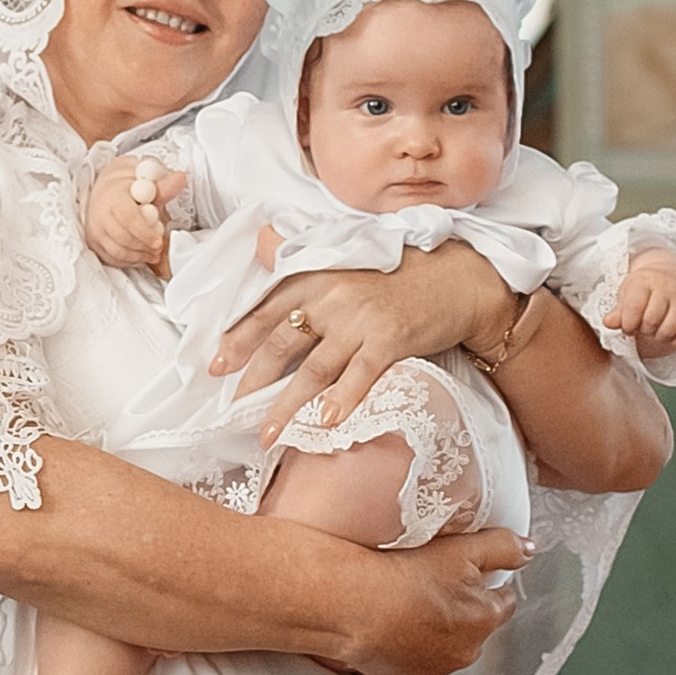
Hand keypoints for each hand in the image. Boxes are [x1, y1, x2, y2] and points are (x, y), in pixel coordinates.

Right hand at [84, 157, 182, 275]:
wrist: (108, 191)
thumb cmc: (131, 187)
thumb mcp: (148, 181)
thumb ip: (164, 185)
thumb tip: (181, 179)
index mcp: (114, 197)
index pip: (128, 218)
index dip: (144, 232)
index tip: (159, 240)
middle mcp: (100, 215)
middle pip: (122, 239)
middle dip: (144, 247)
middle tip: (160, 248)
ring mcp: (96, 231)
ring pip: (117, 252)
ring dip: (139, 256)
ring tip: (155, 253)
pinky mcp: (96, 244)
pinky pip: (113, 259)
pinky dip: (130, 261)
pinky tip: (143, 255)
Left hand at [212, 253, 514, 443]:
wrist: (461, 279)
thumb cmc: (401, 272)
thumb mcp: (346, 256)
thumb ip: (301, 256)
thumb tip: (259, 240)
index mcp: (317, 274)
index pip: (266, 309)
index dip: (238, 340)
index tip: (215, 367)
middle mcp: (333, 295)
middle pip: (281, 343)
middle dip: (252, 380)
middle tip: (231, 410)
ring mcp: (361, 318)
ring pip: (313, 368)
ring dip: (287, 405)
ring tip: (268, 434)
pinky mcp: (392, 338)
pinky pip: (359, 374)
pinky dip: (341, 400)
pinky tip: (324, 423)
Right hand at [329, 529, 526, 674]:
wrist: (354, 606)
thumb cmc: (404, 577)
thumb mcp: (462, 548)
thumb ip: (502, 547)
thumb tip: (528, 549)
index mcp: (484, 620)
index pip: (503, 603)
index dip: (490, 586)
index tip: (474, 576)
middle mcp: (463, 653)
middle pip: (471, 629)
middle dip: (458, 613)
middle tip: (432, 587)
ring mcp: (430, 671)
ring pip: (438, 651)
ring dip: (429, 635)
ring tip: (404, 607)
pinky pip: (403, 666)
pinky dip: (398, 653)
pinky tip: (383, 631)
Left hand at [613, 248, 675, 358]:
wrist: (672, 277)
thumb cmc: (643, 290)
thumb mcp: (627, 295)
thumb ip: (618, 312)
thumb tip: (608, 323)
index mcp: (644, 281)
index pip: (634, 308)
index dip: (628, 324)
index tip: (627, 326)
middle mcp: (666, 288)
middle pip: (652, 321)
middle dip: (643, 330)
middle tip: (642, 327)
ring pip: (669, 330)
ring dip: (658, 337)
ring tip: (654, 330)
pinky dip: (675, 341)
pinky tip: (667, 334)